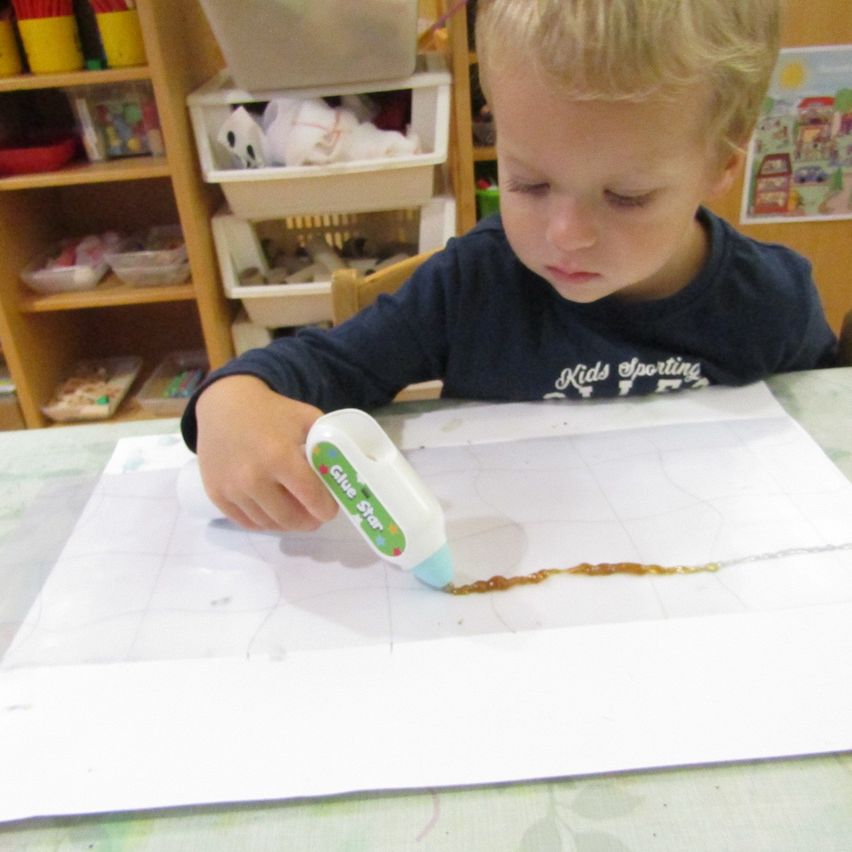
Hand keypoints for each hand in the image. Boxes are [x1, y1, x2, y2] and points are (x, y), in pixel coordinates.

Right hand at [194, 375, 337, 530]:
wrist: (224, 405)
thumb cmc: (272, 412)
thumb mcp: (306, 419)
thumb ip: (326, 445)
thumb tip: (351, 468)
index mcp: (280, 457)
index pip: (312, 498)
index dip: (327, 508)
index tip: (331, 508)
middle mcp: (254, 477)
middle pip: (291, 519)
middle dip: (309, 521)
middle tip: (316, 516)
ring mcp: (232, 488)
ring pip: (269, 524)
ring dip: (287, 523)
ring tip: (296, 513)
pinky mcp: (216, 494)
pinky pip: (245, 522)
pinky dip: (263, 522)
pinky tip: (274, 512)